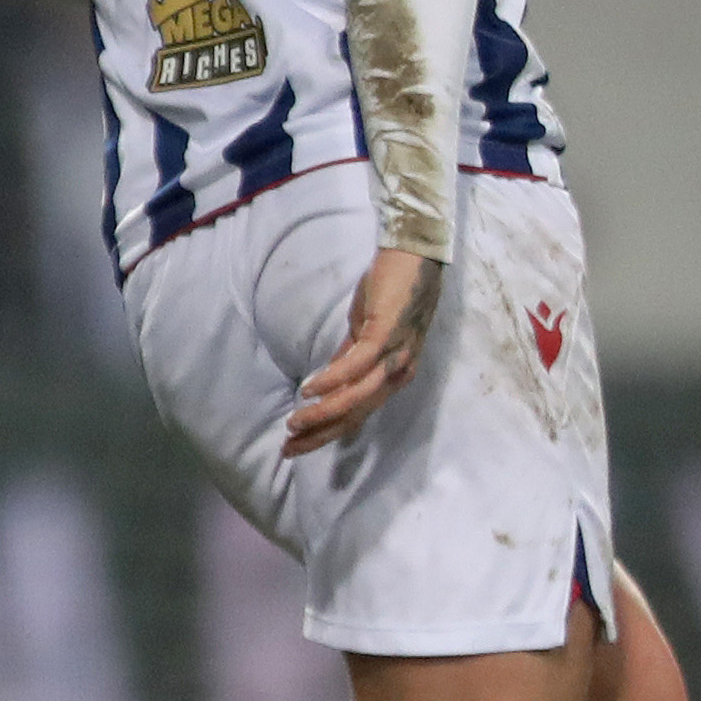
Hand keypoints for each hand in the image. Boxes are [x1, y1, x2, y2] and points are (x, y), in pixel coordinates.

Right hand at [286, 246, 442, 455]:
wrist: (412, 252)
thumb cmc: (392, 287)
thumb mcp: (366, 330)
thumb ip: (350, 357)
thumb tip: (328, 382)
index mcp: (394, 374)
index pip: (358, 412)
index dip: (327, 431)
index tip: (297, 443)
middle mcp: (398, 372)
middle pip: (357, 414)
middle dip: (321, 433)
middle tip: (289, 448)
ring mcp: (394, 354)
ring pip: (357, 397)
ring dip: (323, 413)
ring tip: (294, 424)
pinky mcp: (386, 334)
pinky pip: (357, 366)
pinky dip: (332, 381)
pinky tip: (309, 390)